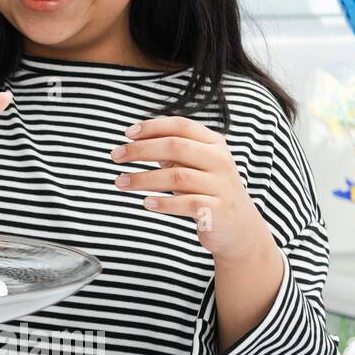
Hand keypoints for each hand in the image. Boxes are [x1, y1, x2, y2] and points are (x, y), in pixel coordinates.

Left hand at [111, 116, 275, 261]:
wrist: (239, 228)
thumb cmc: (208, 191)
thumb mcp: (194, 165)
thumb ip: (171, 151)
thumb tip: (134, 141)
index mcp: (213, 144)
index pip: (180, 126)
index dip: (152, 127)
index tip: (127, 133)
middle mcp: (220, 160)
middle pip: (175, 146)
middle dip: (140, 150)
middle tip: (115, 156)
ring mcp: (221, 185)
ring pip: (177, 176)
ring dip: (143, 179)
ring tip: (120, 182)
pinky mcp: (218, 210)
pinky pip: (187, 203)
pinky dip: (164, 203)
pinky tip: (146, 203)